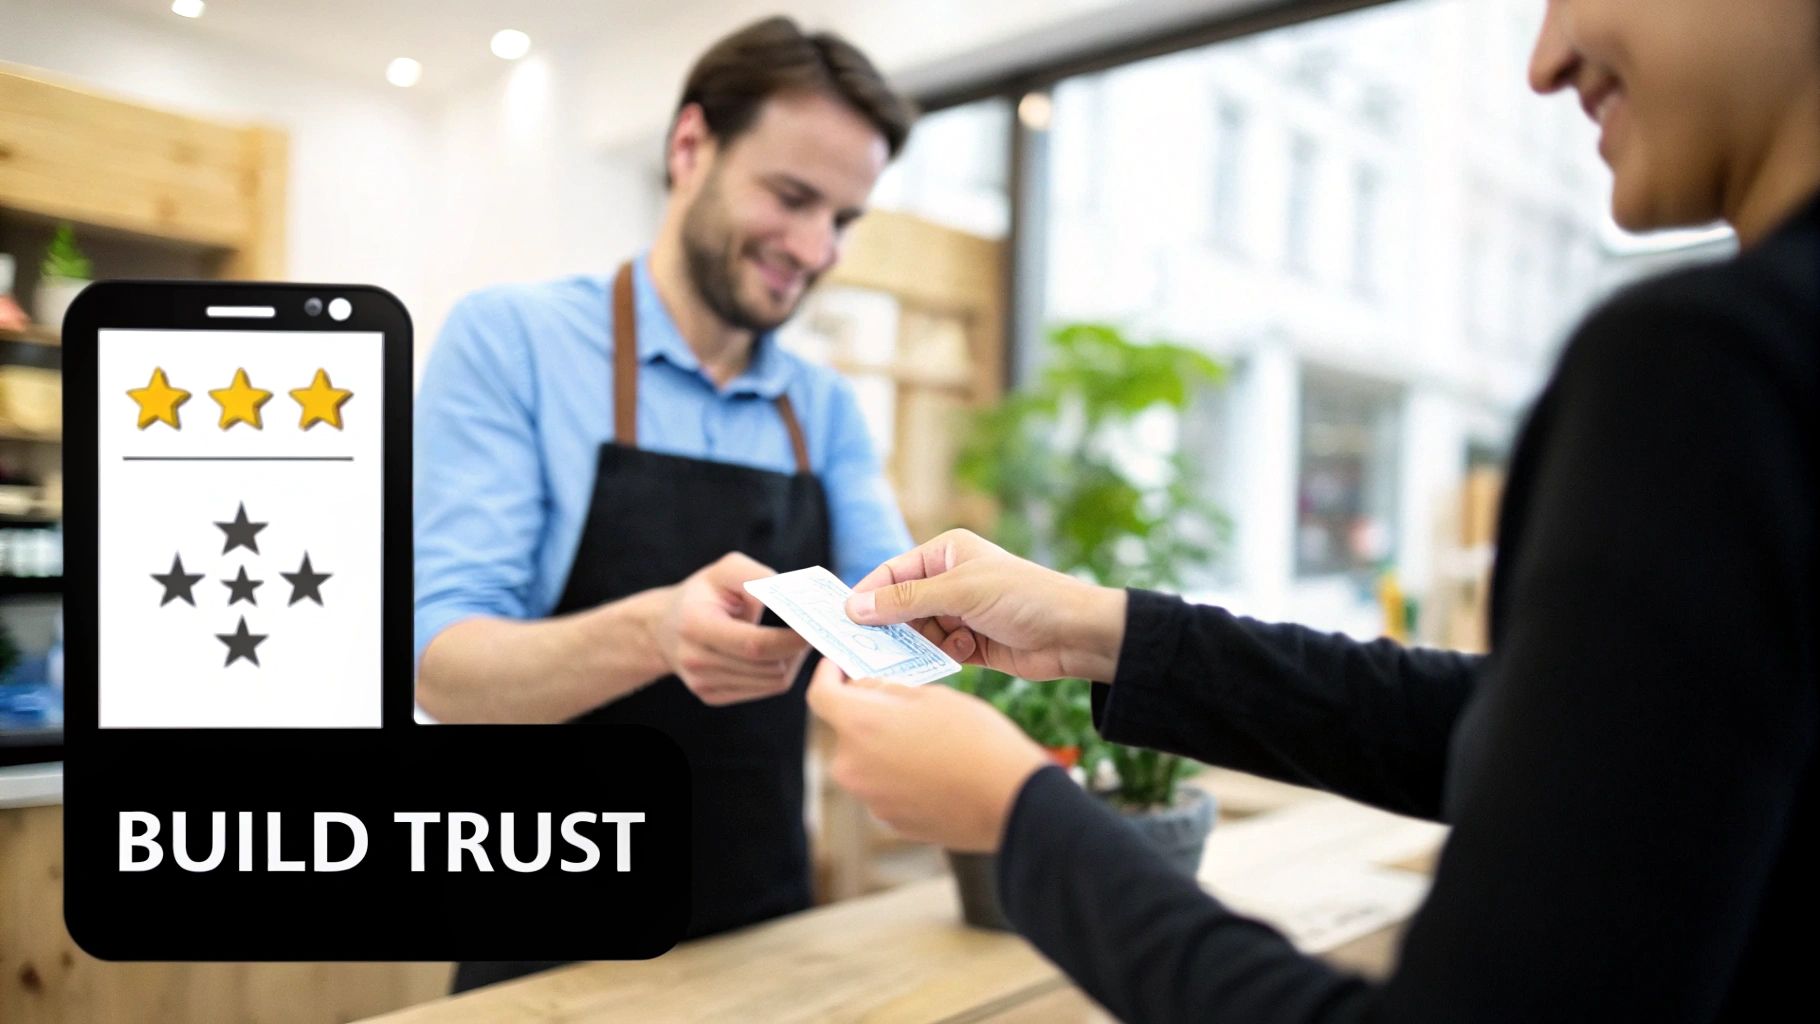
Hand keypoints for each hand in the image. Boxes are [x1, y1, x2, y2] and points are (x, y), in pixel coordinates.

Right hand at [653, 553, 808, 705]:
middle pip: (767, 666)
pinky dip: (780, 671)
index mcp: (696, 625)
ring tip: (796, 637)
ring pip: (771, 682)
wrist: (665, 626)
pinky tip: (779, 652)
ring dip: (793, 660)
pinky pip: (763, 690)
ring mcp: (702, 683)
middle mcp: (695, 660)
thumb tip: (794, 595)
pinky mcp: (711, 696)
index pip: (755, 645)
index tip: (815, 624)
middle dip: (798, 648)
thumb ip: (758, 578)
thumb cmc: (705, 593)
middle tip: (814, 627)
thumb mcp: (726, 571)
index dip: (791, 638)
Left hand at [807, 660, 1050, 851]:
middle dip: (867, 713)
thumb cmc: (976, 739)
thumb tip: (868, 690)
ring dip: (885, 745)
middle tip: (900, 701)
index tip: (837, 667)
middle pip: (846, 730)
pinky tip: (935, 767)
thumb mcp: (933, 695)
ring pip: (867, 759)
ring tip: (928, 738)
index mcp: (859, 726)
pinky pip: (885, 787)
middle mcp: (853, 766)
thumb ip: (888, 691)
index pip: (820, 696)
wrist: (1010, 799)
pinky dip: (899, 773)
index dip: (826, 676)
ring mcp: (870, 799)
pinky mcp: (890, 820)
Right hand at [845, 530, 1127, 682]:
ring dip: (919, 644)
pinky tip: (960, 654)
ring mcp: (960, 613)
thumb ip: (905, 601)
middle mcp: (950, 580)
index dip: (868, 595)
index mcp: (947, 552)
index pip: (893, 572)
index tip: (844, 620)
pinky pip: (938, 652)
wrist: (1076, 634)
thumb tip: (854, 606)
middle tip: (869, 648)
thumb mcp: (960, 592)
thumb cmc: (1024, 597)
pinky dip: (940, 656)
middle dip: (891, 625)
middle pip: (900, 605)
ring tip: (933, 647)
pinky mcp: (970, 644)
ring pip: (917, 632)